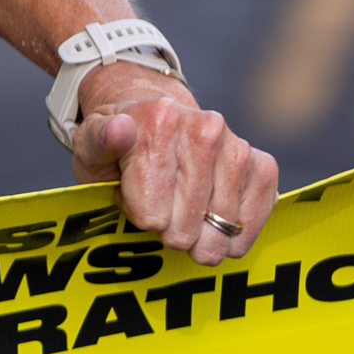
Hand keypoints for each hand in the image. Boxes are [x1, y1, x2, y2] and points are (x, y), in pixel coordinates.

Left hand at [68, 63, 278, 264]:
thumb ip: (98, 142)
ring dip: (200, 234)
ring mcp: (237, 147)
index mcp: (158, 122)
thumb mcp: (91, 146)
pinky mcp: (262, 165)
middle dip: (168, 229)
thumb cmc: (121, 146)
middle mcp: (205, 129)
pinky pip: (254, 221)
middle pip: (185, 228)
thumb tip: (120, 128)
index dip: (138, 215)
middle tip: (159, 204)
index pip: (151, 216)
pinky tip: (215, 222)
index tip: (132, 194)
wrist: (158, 119)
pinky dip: (234, 234)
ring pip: (219, 230)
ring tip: (183, 209)